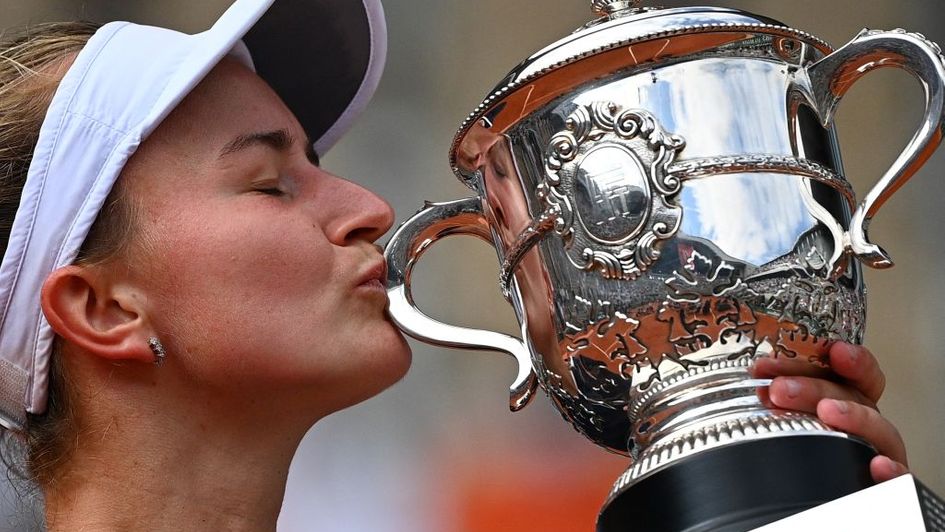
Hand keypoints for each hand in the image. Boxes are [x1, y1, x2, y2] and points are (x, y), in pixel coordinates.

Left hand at [750, 342, 907, 482]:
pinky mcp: (884, 490)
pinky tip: (877, 465)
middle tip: (779, 389)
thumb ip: (778, 404)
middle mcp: (865, 429)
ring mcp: (878, 458)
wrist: (808, 510)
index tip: (832, 349)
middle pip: (853, 397)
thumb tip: (753, 378)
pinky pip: (898, 482)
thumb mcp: (785, 427)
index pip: (855, 377)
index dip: (849, 360)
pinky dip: (891, 472)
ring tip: (828, 412)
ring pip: (879, 431)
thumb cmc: (797, 463)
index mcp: (844, 408)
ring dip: (853, 417)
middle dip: (817, 386)